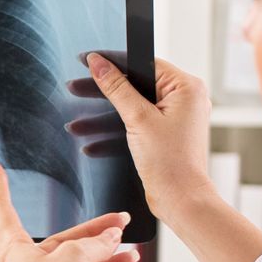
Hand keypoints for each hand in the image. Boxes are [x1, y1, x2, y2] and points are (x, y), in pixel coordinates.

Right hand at [64, 54, 213, 219]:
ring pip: (133, 108)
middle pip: (136, 86)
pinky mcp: (167, 135)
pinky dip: (117, 131)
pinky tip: (92, 143)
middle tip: (75, 88)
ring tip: (76, 124)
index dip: (114, 61)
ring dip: (104, 117)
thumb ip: (116, 88)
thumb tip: (98, 63)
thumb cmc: (170, 162)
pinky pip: (138, 124)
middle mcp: (185, 99)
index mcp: (186, 88)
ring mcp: (177, 118)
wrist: (181, 201)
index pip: (144, 64)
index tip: (88, 59)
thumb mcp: (137, 119)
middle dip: (103, 93)